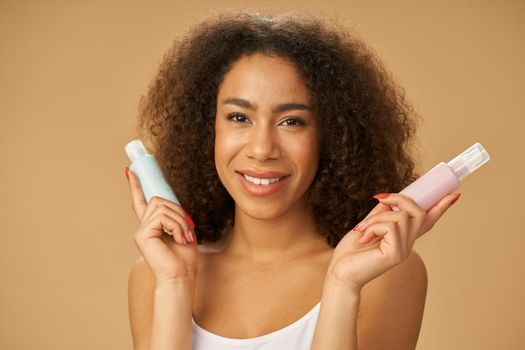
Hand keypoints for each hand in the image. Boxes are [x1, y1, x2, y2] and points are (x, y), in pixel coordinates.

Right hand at [126, 167, 197, 285]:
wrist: (181, 276)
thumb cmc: (184, 257)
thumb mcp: (182, 229)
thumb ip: (174, 214)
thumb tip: (169, 201)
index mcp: (152, 226)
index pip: (142, 202)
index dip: (136, 186)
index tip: (130, 171)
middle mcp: (144, 227)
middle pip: (159, 200)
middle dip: (178, 212)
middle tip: (187, 231)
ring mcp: (141, 230)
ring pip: (162, 207)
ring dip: (179, 221)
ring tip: (184, 237)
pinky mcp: (142, 234)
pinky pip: (162, 217)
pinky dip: (176, 226)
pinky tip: (179, 239)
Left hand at [327, 192, 459, 291]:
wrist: (340, 272)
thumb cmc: (352, 252)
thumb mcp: (369, 226)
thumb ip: (382, 213)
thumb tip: (391, 198)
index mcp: (403, 238)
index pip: (427, 221)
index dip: (440, 207)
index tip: (454, 195)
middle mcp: (407, 244)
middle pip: (418, 212)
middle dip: (400, 198)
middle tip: (380, 198)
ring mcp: (403, 250)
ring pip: (401, 216)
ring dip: (376, 218)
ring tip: (363, 230)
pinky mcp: (395, 254)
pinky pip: (390, 226)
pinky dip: (372, 226)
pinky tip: (363, 237)